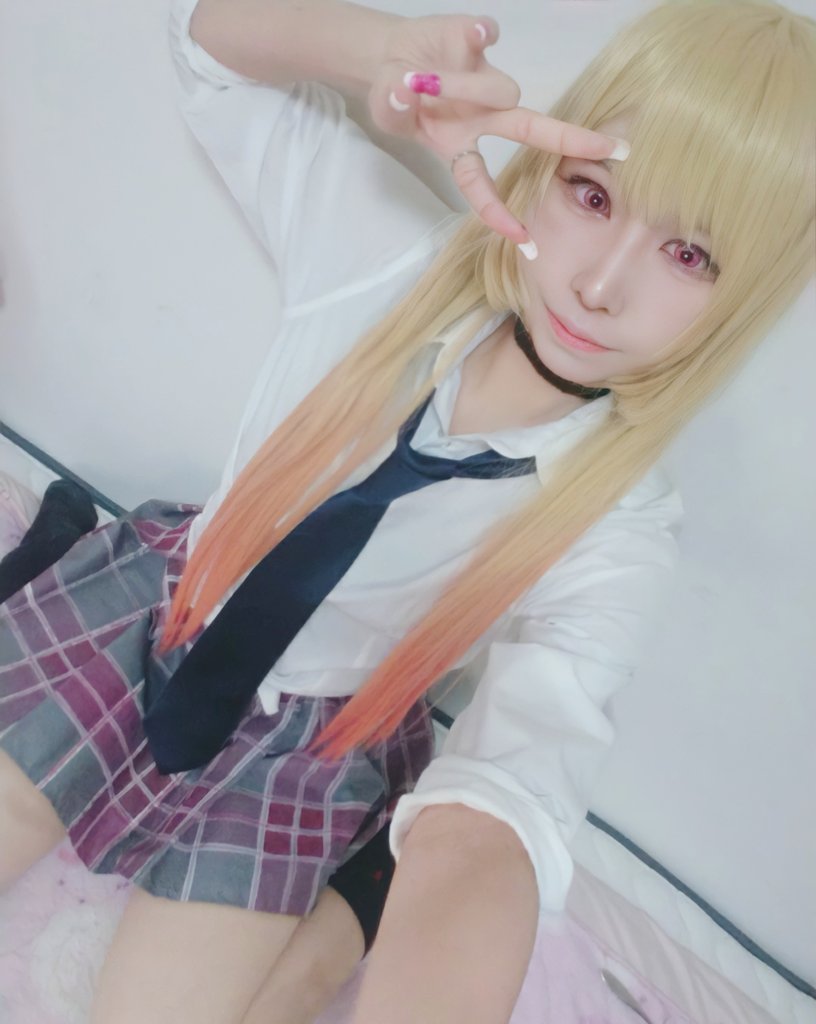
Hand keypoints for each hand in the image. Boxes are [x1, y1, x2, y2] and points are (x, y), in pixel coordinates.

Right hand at [367, 14, 627, 246]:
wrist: (388, 56)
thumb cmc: (395, 97)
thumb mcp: (387, 109)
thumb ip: (394, 105)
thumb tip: (405, 89)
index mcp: (461, 148)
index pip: (482, 188)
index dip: (500, 215)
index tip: (526, 241)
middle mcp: (483, 118)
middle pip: (532, 130)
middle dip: (570, 139)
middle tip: (614, 149)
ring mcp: (484, 79)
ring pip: (499, 88)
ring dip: (462, 87)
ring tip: (418, 80)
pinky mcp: (475, 40)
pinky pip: (486, 35)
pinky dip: (479, 35)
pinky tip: (470, 36)